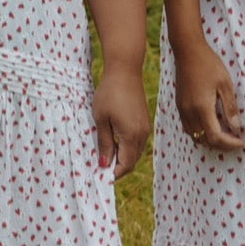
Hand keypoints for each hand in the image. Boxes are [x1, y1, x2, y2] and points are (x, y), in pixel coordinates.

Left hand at [93, 62, 151, 178]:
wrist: (125, 71)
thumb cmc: (109, 93)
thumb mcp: (101, 119)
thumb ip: (104, 143)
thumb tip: (104, 164)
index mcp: (131, 136)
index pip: (125, 165)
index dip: (113, 173)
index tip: (99, 174)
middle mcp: (142, 134)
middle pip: (132, 161)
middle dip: (118, 167)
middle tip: (100, 165)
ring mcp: (145, 128)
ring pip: (135, 152)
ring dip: (122, 156)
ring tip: (105, 152)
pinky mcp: (145, 121)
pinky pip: (137, 141)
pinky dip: (127, 146)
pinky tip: (114, 139)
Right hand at [173, 40, 244, 151]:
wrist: (188, 51)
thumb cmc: (209, 64)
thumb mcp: (225, 84)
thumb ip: (230, 108)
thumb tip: (236, 127)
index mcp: (202, 108)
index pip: (216, 137)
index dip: (229, 144)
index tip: (241, 142)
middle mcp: (189, 113)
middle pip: (205, 140)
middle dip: (221, 145)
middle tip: (236, 142)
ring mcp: (182, 110)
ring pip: (195, 137)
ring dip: (210, 141)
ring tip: (226, 137)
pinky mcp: (179, 106)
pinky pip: (189, 128)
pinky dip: (201, 134)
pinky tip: (211, 127)